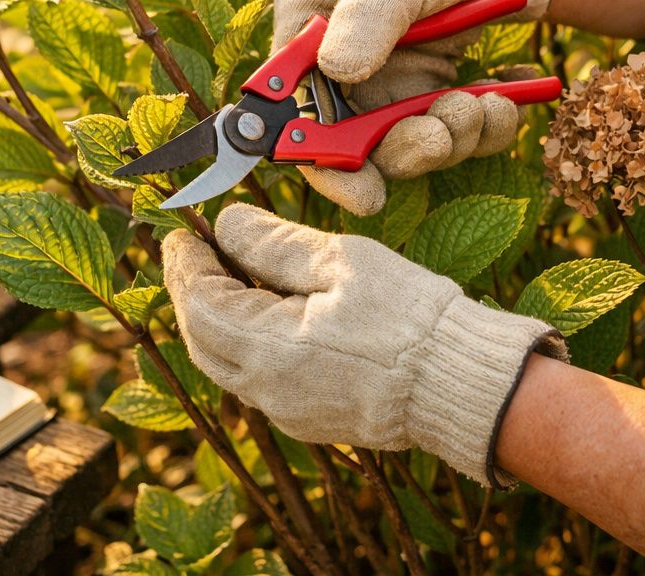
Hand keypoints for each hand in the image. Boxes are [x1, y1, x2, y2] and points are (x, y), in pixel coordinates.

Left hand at [163, 204, 565, 485]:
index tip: (181, 232)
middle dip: (192, 291)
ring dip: (218, 317)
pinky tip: (268, 310)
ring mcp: (289, 412)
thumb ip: (275, 244)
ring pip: (228, 363)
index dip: (183, 265)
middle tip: (195, 249)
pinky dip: (248, 340)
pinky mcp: (313, 419)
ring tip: (230, 271)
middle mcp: (268, 391)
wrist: (463, 383)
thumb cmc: (411, 319)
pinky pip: (259, 379)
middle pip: (201, 339)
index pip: (197, 305)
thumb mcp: (343, 262)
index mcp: (269, 352)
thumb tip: (226, 224)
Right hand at [274, 0, 551, 213]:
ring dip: (452, 136)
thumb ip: (366, 16)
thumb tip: (337, 71)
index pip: (293, 115)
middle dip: (407, 148)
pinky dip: (488, 127)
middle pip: (355, 148)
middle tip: (441, 133)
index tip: (363, 189)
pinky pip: (459, 140)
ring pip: (413, 149)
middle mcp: (338, 75)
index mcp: (304, 35)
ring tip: (482, 103)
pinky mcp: (432, 104)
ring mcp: (386, 95)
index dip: (321, 162)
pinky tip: (508, 94)